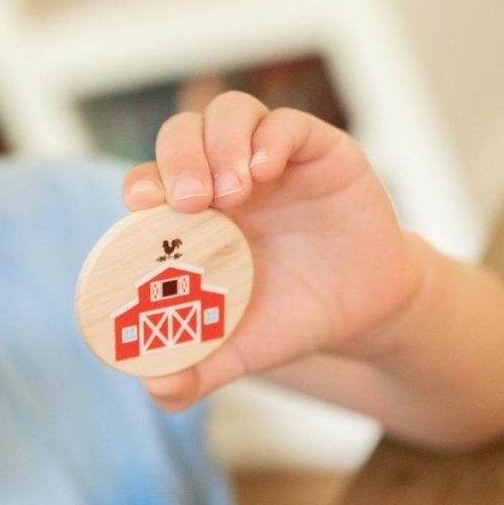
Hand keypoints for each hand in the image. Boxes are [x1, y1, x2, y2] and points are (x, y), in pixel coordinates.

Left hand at [119, 96, 430, 410]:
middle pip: (183, 134)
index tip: (140, 204)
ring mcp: (271, 159)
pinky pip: (287, 124)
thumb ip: (196, 369)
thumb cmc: (289, 320)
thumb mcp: (239, 350)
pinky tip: (266, 170)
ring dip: (220, 144)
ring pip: (229, 113)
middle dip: (177, 158)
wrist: (363, 314)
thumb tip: (158, 391)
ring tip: (231, 191)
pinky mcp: (318, 149)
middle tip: (188, 201)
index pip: (151, 179)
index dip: (141, 182)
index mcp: (192, 215)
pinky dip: (270, 138)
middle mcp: (226, 176)